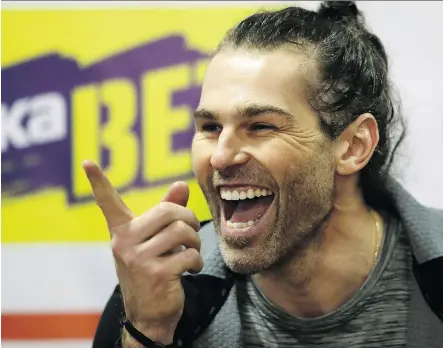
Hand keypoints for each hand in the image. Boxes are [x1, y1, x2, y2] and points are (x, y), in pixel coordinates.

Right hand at [83, 161, 202, 343]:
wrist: (149, 315)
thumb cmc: (152, 271)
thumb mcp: (155, 241)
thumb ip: (168, 212)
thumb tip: (181, 185)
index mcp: (122, 231)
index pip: (108, 203)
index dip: (98, 182)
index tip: (87, 162)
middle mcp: (124, 242)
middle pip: (169, 211)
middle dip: (189, 220)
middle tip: (191, 232)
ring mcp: (137, 258)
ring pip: (182, 231)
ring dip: (195, 242)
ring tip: (190, 252)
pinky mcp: (155, 273)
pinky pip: (189, 254)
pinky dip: (197, 261)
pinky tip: (191, 269)